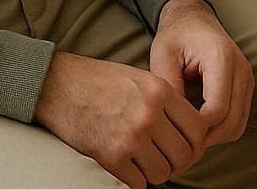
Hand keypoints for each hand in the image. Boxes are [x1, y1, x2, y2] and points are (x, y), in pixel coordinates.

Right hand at [33, 51, 206, 188]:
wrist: (57, 85)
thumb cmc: (99, 81)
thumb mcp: (140, 77)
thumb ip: (165, 99)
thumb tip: (189, 129)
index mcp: (159, 91)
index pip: (199, 128)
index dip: (196, 142)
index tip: (186, 145)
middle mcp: (149, 114)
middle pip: (185, 154)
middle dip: (178, 161)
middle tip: (166, 158)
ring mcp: (130, 137)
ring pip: (164, 173)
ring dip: (157, 172)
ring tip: (146, 162)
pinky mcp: (111, 157)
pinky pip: (138, 183)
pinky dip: (135, 180)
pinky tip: (128, 167)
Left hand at [150, 0, 253, 149]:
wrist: (193, 18)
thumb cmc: (176, 36)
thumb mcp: (163, 57)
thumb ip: (169, 89)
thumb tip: (174, 124)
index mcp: (221, 58)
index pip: (217, 109)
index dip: (196, 128)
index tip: (174, 133)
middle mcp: (241, 68)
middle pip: (231, 121)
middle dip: (206, 138)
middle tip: (179, 145)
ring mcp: (247, 78)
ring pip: (238, 125)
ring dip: (215, 137)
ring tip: (188, 138)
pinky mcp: (246, 86)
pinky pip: (240, 119)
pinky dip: (222, 130)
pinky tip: (200, 129)